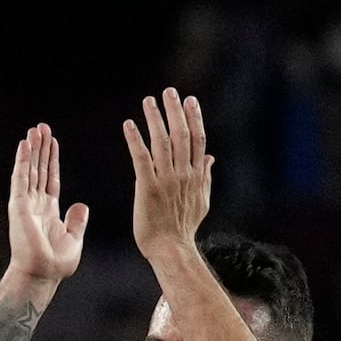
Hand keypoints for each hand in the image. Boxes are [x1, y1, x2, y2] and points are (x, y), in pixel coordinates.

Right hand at [0, 120, 89, 297]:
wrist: (42, 275)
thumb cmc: (55, 263)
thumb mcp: (74, 238)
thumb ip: (77, 221)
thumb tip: (81, 205)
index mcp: (48, 210)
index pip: (50, 178)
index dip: (52, 159)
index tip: (53, 142)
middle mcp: (35, 204)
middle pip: (39, 169)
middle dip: (41, 148)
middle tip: (42, 127)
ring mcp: (26, 204)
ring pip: (29, 170)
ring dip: (31, 149)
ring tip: (34, 130)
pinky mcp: (19, 206)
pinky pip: (20, 178)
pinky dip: (22, 161)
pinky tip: (24, 145)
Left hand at [123, 87, 214, 260]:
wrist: (170, 248)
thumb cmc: (183, 227)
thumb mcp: (202, 201)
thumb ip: (205, 177)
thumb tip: (210, 157)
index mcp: (196, 175)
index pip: (197, 140)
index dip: (194, 118)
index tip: (190, 100)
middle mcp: (184, 174)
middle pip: (181, 135)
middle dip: (175, 111)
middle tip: (169, 92)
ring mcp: (166, 180)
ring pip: (162, 142)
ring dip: (155, 119)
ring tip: (149, 101)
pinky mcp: (147, 187)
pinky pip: (141, 159)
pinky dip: (135, 140)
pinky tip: (129, 124)